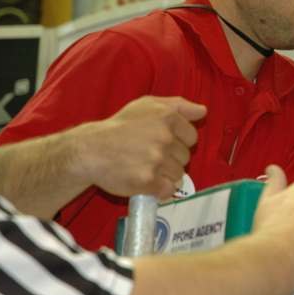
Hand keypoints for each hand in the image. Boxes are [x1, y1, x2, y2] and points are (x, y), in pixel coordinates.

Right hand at [71, 96, 206, 199]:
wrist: (90, 150)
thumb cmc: (120, 126)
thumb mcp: (147, 104)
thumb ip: (179, 105)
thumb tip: (203, 111)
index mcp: (167, 117)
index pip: (192, 136)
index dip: (179, 141)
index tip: (162, 141)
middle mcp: (164, 137)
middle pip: (185, 157)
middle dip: (172, 158)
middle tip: (149, 155)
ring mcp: (157, 160)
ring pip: (178, 174)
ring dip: (165, 174)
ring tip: (146, 167)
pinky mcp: (148, 181)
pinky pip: (168, 190)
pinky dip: (160, 190)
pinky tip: (147, 181)